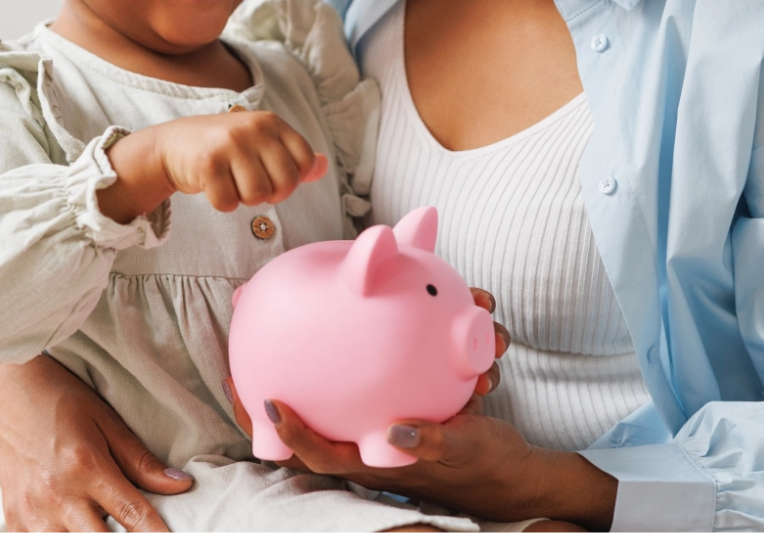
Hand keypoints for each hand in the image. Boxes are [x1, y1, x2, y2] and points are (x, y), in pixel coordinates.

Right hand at [0, 355, 192, 532]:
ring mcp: (31, 513)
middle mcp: (57, 495)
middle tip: (132, 529)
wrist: (8, 392)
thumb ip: (141, 461)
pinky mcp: (13, 520)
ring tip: (100, 522)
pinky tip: (71, 524)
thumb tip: (180, 485)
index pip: (131, 514)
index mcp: (85, 467)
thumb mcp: (107, 423)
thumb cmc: (62, 404)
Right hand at [99, 112, 327, 221]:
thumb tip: (323, 166)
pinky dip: (221, 203)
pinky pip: (228, 203)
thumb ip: (293, 156)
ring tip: (230, 181)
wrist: (172, 144)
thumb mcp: (261, 143)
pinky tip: (213, 186)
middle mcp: (253, 129)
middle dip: (268, 194)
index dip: (291, 180)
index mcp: (271, 123)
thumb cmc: (224, 148)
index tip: (271, 174)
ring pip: (257, 196)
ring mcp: (229, 144)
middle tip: (248, 182)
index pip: (303, 162)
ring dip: (243, 198)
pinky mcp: (206, 163)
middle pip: (284, 185)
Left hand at [220, 288, 607, 527]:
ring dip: (351, 340)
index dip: (285, 433)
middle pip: (320, 408)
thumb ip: (431, 440)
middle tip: (253, 342)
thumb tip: (395, 428)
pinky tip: (395, 297)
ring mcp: (387, 408)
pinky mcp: (406, 388)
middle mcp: (372, 430)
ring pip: (356, 374)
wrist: (510, 465)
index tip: (263, 402)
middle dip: (290, 376)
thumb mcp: (461, 451)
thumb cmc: (480, 463)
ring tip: (327, 312)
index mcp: (376, 453)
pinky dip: (398, 330)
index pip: (319, 448)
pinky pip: (391, 357)